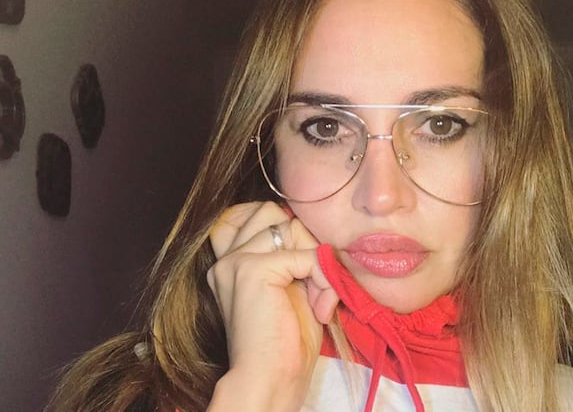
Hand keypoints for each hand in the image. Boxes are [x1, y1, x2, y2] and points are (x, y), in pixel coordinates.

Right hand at [206, 202, 338, 410]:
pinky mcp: (252, 269)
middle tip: (313, 284)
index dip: (290, 232)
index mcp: (231, 261)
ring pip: (293, 227)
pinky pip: (307, 255)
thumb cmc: (286, 343)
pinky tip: (320, 309)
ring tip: (316, 298)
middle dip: (305, 243)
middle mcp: (227, 257)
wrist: (273, 380)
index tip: (304, 268)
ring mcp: (236, 261)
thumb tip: (316, 235)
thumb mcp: (292, 287)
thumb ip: (294, 255)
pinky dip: (324, 279)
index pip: (259, 213)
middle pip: (276, 214)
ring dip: (316, 262)